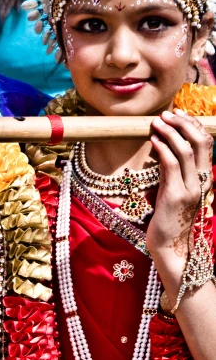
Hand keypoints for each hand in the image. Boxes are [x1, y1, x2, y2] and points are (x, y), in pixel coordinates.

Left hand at [147, 109, 212, 269]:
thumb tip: (162, 146)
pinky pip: (171, 165)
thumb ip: (172, 170)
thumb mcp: (172, 188)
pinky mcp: (175, 196)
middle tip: (166, 114)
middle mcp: (202, 182)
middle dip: (183, 123)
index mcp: (204, 179)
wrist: (169, 246)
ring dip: (171, 132)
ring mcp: (190, 189)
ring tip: (157, 122)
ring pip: (186, 151)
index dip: (193, 125)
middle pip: (200, 142)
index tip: (177, 113)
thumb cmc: (168, 217)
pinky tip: (153, 140)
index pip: (206, 144)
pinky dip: (162, 149)